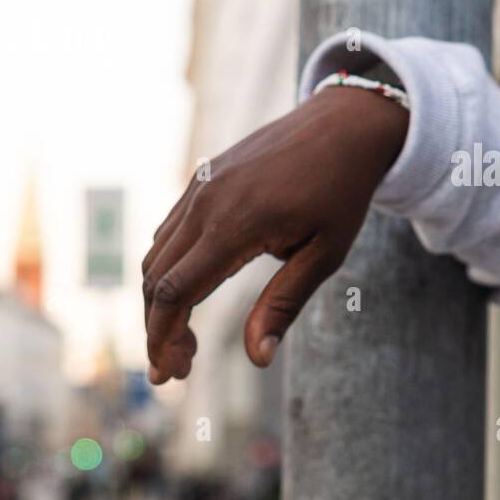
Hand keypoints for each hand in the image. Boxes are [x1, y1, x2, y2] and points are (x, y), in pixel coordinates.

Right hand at [142, 85, 408, 383]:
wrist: (345, 124)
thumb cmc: (342, 191)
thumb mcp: (325, 254)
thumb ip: (284, 303)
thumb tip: (256, 358)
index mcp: (234, 224)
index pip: (174, 292)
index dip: (163, 339)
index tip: (171, 375)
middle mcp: (206, 202)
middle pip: (154, 278)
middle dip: (157, 330)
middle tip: (178, 369)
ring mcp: (200, 186)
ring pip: (156, 254)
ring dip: (160, 301)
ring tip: (186, 340)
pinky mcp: (203, 178)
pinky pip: (170, 230)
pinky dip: (168, 268)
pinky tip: (192, 292)